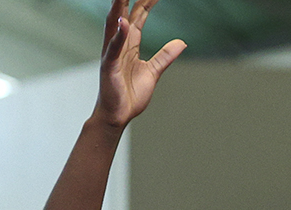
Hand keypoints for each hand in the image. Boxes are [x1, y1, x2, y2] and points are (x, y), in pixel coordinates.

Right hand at [94, 0, 184, 128]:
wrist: (117, 116)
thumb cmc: (129, 95)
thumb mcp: (153, 72)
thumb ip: (165, 56)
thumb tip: (181, 42)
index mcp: (130, 44)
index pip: (139, 16)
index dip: (147, 2)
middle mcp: (119, 44)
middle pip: (127, 13)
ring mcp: (112, 54)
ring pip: (115, 24)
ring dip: (119, 7)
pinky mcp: (109, 66)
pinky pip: (114, 48)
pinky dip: (119, 36)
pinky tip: (124, 23)